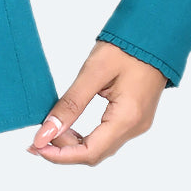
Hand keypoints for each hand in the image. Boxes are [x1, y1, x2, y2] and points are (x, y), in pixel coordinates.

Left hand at [26, 40, 167, 165]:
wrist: (154, 34)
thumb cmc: (127, 47)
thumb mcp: (93, 71)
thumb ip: (71, 103)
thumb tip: (47, 131)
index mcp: (127, 118)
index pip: (90, 152)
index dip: (60, 155)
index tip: (36, 146)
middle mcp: (135, 127)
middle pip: (95, 153)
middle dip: (64, 150)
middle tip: (37, 138)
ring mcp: (137, 124)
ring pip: (101, 147)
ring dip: (73, 144)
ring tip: (49, 131)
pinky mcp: (134, 117)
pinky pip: (107, 136)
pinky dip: (86, 136)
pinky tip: (69, 126)